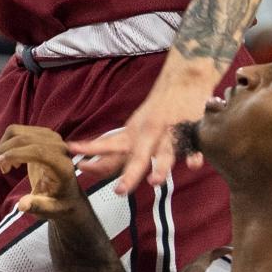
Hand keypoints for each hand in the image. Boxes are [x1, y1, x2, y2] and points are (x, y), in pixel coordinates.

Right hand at [0, 124, 82, 215]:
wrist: (68, 193)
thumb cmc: (59, 203)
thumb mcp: (50, 210)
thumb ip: (38, 206)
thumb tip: (22, 205)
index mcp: (61, 164)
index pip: (37, 151)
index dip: (15, 154)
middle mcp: (57, 146)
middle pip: (23, 138)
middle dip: (1, 151)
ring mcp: (50, 137)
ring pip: (17, 132)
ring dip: (2, 147)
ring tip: (0, 167)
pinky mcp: (42, 134)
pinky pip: (18, 132)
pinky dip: (6, 144)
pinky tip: (7, 162)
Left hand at [68, 61, 208, 194]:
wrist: (184, 80)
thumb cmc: (156, 109)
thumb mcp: (135, 126)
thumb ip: (119, 148)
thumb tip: (93, 166)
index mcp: (134, 134)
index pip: (109, 145)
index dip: (92, 152)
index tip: (77, 161)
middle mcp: (150, 135)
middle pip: (138, 157)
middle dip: (129, 175)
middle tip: (120, 191)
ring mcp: (171, 134)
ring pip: (165, 154)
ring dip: (160, 168)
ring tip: (154, 181)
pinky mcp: (192, 132)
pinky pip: (194, 148)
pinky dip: (194, 157)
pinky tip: (192, 165)